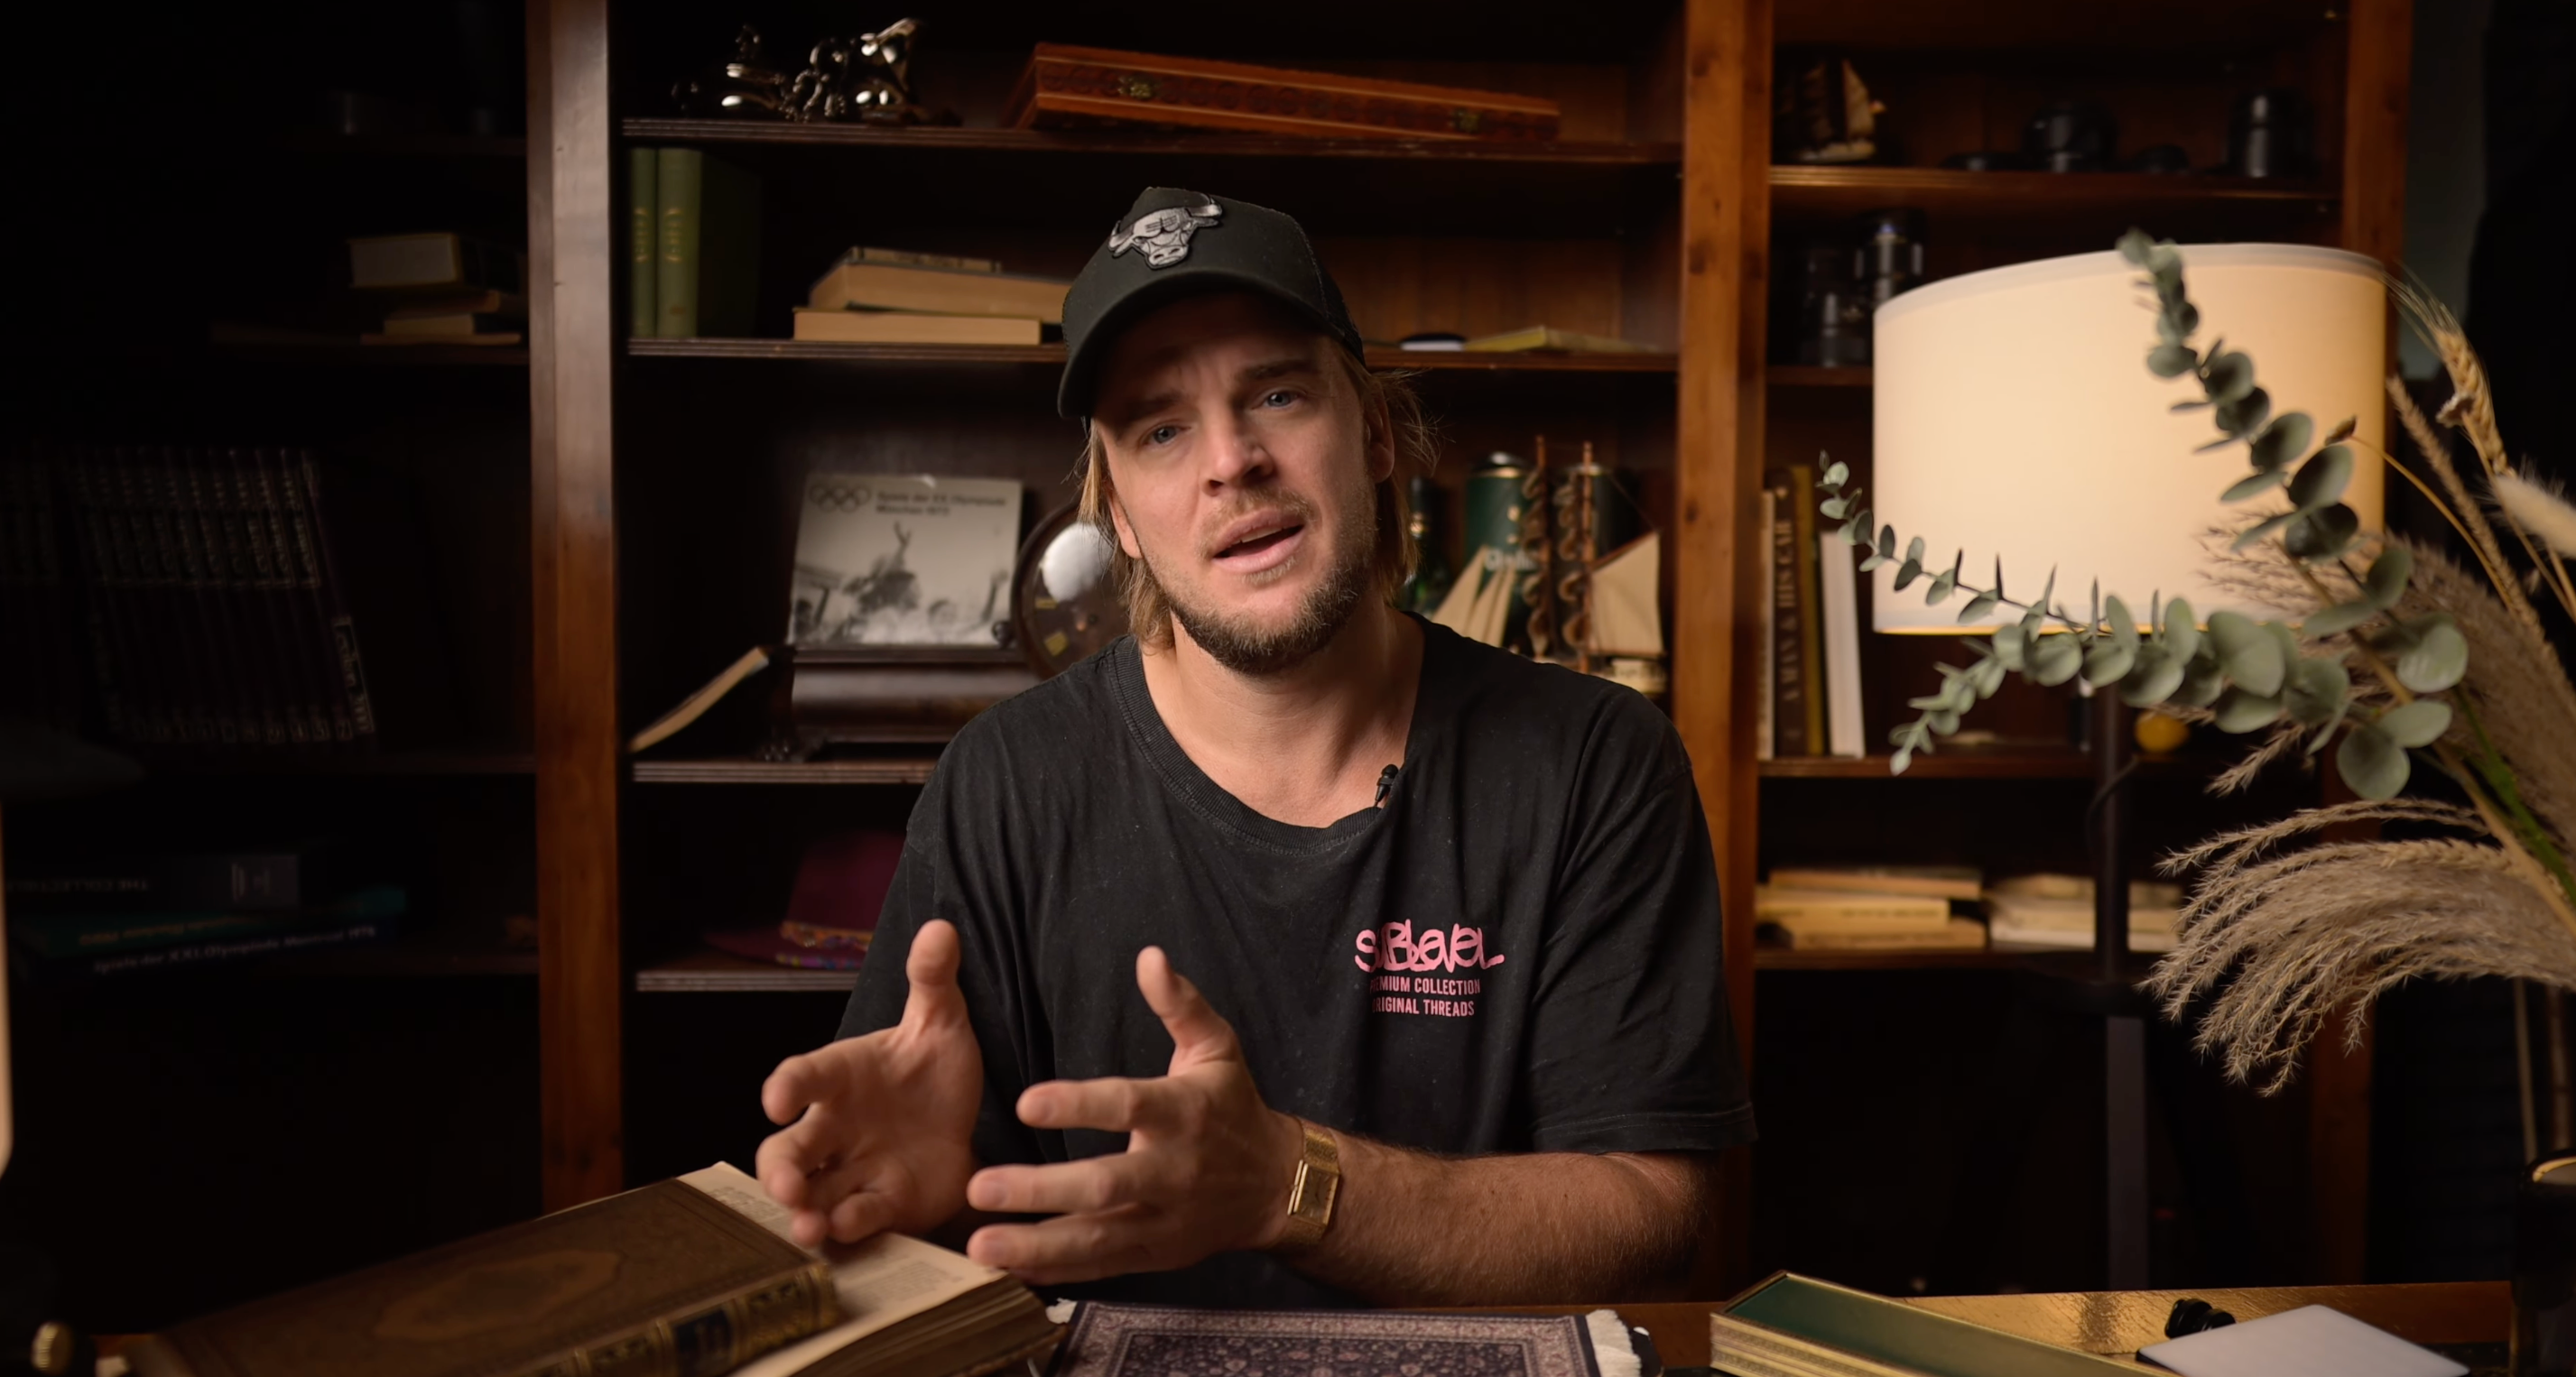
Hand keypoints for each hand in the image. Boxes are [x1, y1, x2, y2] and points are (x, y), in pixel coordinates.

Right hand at [756, 919, 982, 1247]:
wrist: (963, 1121)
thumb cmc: (930, 1070)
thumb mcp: (940, 1021)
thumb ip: (932, 980)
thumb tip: (941, 928)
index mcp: (840, 1077)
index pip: (802, 1077)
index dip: (787, 1087)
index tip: (777, 1100)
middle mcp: (834, 1128)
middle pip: (788, 1151)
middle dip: (779, 1171)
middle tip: (785, 1188)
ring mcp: (853, 1170)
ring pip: (813, 1196)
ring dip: (805, 1213)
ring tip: (808, 1228)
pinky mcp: (882, 1205)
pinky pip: (858, 1219)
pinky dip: (851, 1226)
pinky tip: (849, 1230)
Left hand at [960, 946, 1304, 1285]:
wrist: (1277, 1186)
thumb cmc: (1233, 1107)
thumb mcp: (1217, 1048)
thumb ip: (1180, 1004)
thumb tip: (1149, 956)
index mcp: (1182, 1112)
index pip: (1127, 1106)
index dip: (1079, 1104)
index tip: (1025, 1101)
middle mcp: (1172, 1171)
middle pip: (1104, 1185)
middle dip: (1040, 1190)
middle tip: (979, 1186)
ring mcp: (1163, 1221)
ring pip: (1096, 1240)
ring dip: (1035, 1244)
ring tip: (979, 1245)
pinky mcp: (1154, 1255)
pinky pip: (1099, 1269)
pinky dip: (1054, 1273)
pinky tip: (1007, 1270)